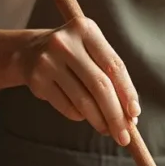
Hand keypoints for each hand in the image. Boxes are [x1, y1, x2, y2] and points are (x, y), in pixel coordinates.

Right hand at [18, 17, 139, 144]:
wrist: (29, 52)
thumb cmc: (74, 55)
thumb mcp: (92, 52)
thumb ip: (112, 77)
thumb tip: (131, 114)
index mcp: (86, 29)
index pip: (114, 65)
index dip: (127, 92)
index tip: (135, 113)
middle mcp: (65, 43)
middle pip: (99, 85)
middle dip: (115, 114)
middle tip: (124, 136)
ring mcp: (48, 61)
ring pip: (83, 100)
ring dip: (99, 121)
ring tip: (108, 130)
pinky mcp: (36, 81)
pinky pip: (67, 107)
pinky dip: (80, 116)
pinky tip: (84, 115)